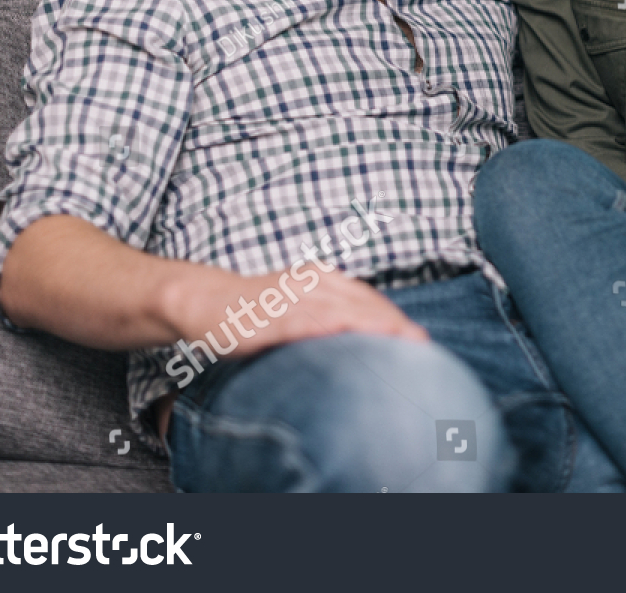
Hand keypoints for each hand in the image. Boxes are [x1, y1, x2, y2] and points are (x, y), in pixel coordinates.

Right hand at [164, 258, 427, 361]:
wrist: (202, 300)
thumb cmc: (252, 311)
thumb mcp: (296, 307)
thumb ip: (326, 318)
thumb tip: (357, 342)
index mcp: (322, 279)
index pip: (368, 299)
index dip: (394, 318)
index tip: (418, 339)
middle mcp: (312, 283)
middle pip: (364, 304)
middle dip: (395, 324)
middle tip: (423, 345)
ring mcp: (292, 298)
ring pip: (344, 311)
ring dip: (375, 326)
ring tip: (403, 344)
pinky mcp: (271, 317)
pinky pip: (308, 322)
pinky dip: (334, 329)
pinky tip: (352, 339)